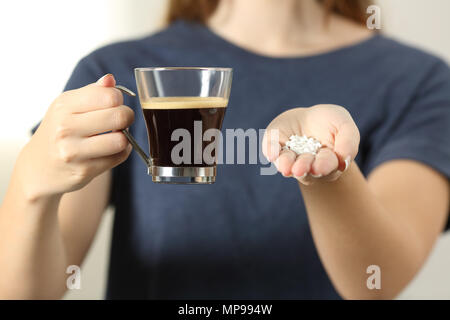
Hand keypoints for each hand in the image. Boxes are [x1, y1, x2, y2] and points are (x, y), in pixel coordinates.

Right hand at [18, 74, 134, 199]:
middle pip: (119, 116)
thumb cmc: (59, 131)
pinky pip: (118, 157)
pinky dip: (121, 152)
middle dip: (127, 117)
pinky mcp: (84, 171)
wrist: (39, 167)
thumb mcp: (68, 106)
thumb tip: (110, 80)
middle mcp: (66, 127)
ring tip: (116, 135)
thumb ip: (92, 92)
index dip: (118, 98)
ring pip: (121, 140)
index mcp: (64, 106)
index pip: (108, 96)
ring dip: (125, 138)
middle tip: (121, 120)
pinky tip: (111, 150)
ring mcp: (74, 151)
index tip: (114, 104)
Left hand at [262, 104, 359, 183]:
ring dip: (286, 165)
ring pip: (287, 164)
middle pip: (305, 169)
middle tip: (300, 169)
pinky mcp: (273, 146)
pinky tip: (271, 154)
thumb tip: (344, 161)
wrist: (308, 117)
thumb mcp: (344, 125)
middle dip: (303, 167)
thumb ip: (348, 142)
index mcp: (327, 162)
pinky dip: (271, 151)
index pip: (327, 165)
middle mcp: (306, 165)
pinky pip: (270, 150)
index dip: (323, 166)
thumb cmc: (331, 123)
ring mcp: (289, 158)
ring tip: (286, 167)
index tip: (319, 168)